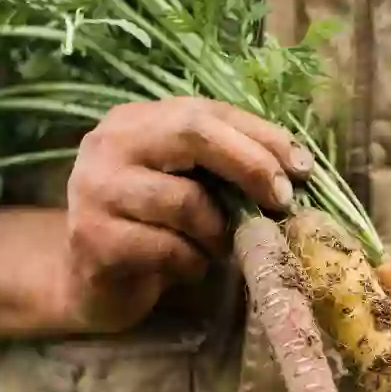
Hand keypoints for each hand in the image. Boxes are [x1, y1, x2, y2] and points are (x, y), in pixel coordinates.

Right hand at [62, 98, 312, 332]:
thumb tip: (295, 169)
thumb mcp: (188, 185)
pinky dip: (194, 262)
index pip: (207, 111)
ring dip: (219, 230)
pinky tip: (190, 267)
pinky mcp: (93, 239)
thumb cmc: (151, 228)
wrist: (88, 280)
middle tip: (281, 201)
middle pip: (192, 134)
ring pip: (184, 200)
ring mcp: (95, 190)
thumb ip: (225, 168)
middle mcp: (109, 144)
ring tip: (221, 246)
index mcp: (136, 120)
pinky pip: (168, 248)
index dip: (261, 136)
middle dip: (249, 165)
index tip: (302, 168)